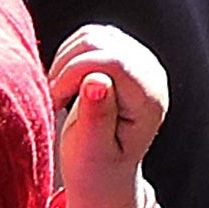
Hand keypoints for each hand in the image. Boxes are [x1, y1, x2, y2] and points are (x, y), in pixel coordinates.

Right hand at [45, 24, 168, 207]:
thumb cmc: (97, 169)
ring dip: (64, 63)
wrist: (104, 172)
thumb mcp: (92, 151)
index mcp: (150, 99)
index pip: (113, 62)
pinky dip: (68, 56)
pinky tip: (67, 85)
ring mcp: (138, 59)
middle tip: (56, 102)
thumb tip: (97, 80)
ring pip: (90, 35)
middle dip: (66, 68)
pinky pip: (88, 36)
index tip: (56, 101)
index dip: (75, 73)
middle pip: (100, 42)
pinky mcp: (121, 52)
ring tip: (62, 97)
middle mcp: (151, 73)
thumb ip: (96, 117)